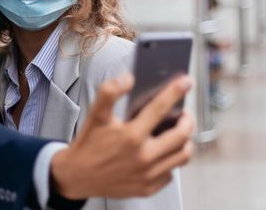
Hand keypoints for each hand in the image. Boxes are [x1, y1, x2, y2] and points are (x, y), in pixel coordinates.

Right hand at [50, 73, 194, 199]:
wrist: (77, 176)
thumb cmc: (89, 144)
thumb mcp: (96, 114)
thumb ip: (109, 92)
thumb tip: (128, 78)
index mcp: (131, 136)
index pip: (160, 108)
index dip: (176, 91)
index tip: (186, 82)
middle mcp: (143, 157)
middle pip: (182, 135)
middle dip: (188, 120)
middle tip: (185, 114)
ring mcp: (147, 175)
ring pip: (182, 156)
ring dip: (186, 142)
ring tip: (180, 133)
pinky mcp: (147, 188)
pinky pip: (170, 173)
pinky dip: (171, 161)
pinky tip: (164, 152)